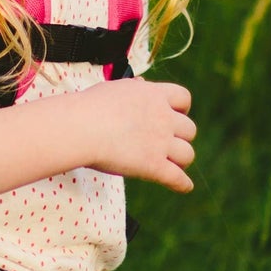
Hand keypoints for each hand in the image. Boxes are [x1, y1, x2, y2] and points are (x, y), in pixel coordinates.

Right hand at [82, 78, 196, 191]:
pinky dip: (182, 184)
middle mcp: (163, 117)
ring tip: (174, 165)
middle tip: (169, 143)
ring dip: (181, 160)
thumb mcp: (115, 87)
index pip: (183, 98)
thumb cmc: (90, 106)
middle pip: (189, 129)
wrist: (81, 127)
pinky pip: (177, 178)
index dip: (182, 109)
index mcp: (154, 95)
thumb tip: (141, 83)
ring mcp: (161, 142)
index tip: (176, 115)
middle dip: (181, 137)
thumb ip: (133, 87)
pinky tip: (184, 187)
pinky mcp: (154, 165)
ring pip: (187, 154)